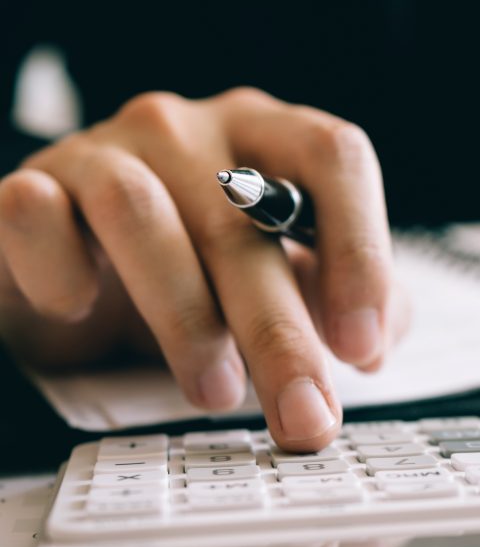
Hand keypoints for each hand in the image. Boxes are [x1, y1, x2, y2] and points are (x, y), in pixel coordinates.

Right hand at [0, 88, 407, 450]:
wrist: (73, 267)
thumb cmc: (195, 271)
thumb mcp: (281, 278)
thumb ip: (346, 297)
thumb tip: (377, 340)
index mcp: (266, 137)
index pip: (334, 157)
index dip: (359, 250)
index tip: (362, 347)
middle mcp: (189, 131)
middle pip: (245, 218)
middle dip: (281, 333)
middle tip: (304, 415)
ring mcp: (104, 150)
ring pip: (142, 214)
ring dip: (184, 316)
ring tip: (214, 394)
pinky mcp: (30, 186)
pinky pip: (37, 213)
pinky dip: (60, 266)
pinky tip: (78, 310)